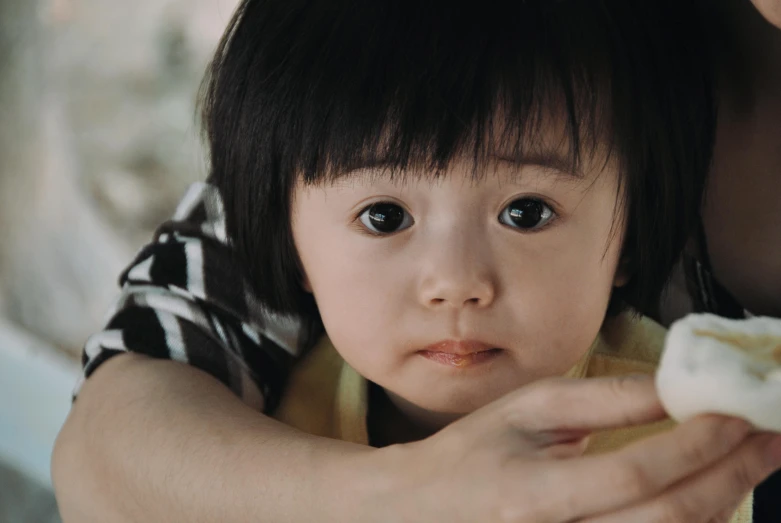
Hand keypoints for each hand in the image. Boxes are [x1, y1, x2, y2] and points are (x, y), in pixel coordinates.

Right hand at [364, 375, 780, 521]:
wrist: (426, 512)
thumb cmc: (473, 454)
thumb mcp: (527, 411)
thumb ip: (600, 399)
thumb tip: (672, 386)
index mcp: (534, 494)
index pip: (633, 473)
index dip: (694, 445)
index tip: (735, 412)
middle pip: (668, 519)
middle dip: (733, 474)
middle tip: (770, 435)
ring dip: (726, 498)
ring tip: (755, 457)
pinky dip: (695, 521)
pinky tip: (713, 492)